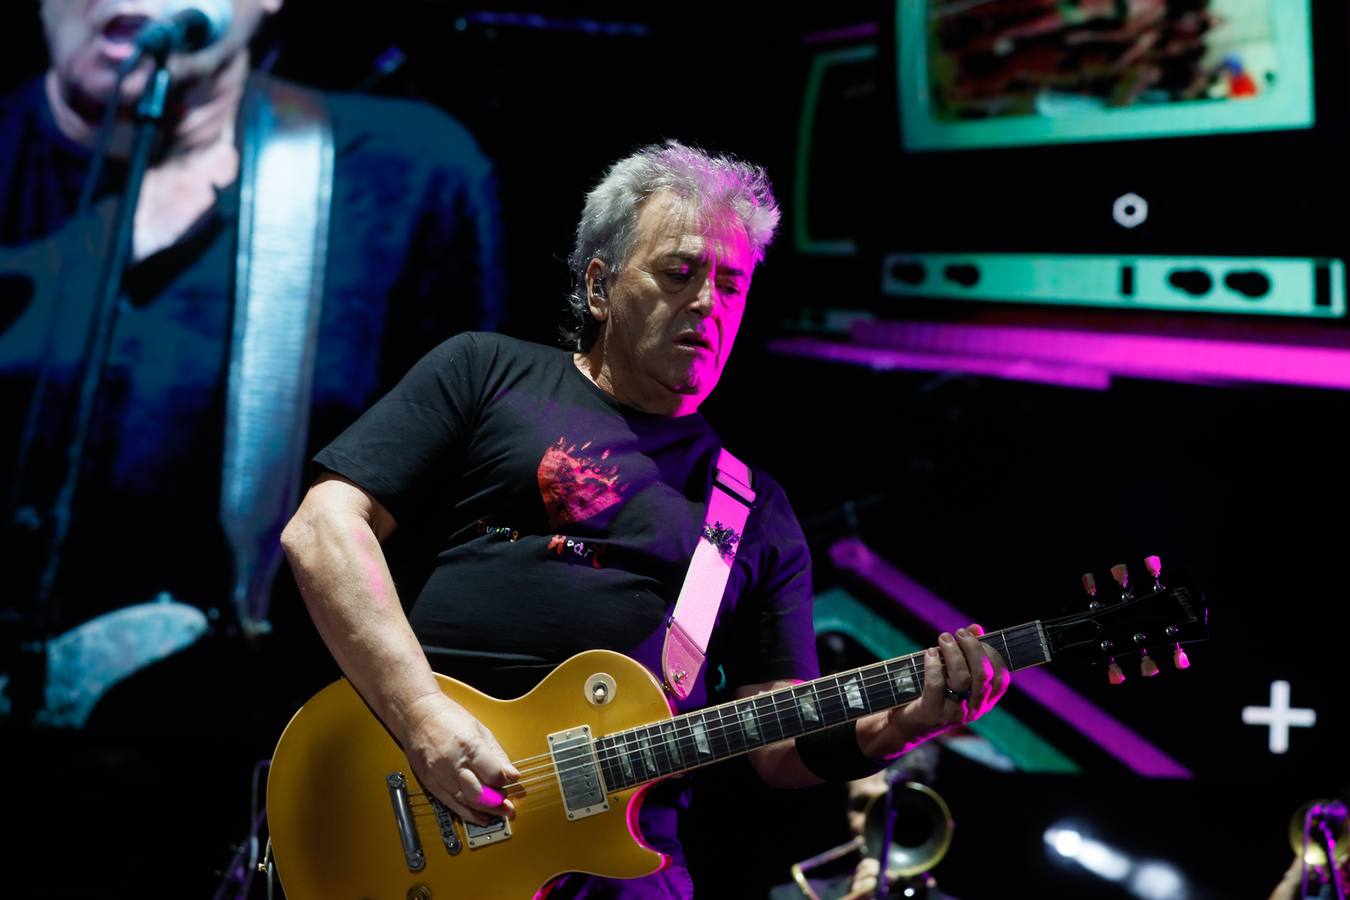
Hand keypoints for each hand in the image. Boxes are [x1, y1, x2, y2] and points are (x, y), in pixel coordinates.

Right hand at [401, 692, 521, 825]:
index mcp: (469, 746)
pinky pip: (450, 804)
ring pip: (465, 802)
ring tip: (498, 814)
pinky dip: (467, 813)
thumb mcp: (480, 730)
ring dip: (484, 811)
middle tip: (507, 806)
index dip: (504, 781)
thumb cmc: (448, 718)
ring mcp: (439, 775)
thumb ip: (497, 755)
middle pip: (480, 793)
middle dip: (496, 803)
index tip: (509, 781)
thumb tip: (512, 774)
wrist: (417, 715)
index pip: (493, 775)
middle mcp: (453, 763)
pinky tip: (479, 818)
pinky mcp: (430, 783)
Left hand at [885, 624, 1009, 748]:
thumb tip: (976, 628)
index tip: (977, 637)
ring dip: (953, 652)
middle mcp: (974, 709)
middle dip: (973, 648)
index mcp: (985, 701)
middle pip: (983, 675)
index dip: (992, 654)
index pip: (1001, 678)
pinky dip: (933, 665)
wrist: (910, 724)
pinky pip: (937, 685)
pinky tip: (930, 653)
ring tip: (943, 638)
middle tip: (960, 633)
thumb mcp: (953, 673)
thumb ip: (967, 652)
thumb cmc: (935, 693)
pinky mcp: (932, 713)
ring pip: (962, 679)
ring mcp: (954, 713)